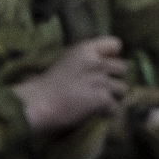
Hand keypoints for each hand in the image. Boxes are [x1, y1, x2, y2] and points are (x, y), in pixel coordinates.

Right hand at [16, 35, 130, 135]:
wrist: (36, 104)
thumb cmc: (45, 85)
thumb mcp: (66, 60)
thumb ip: (87, 60)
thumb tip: (107, 64)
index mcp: (85, 49)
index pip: (115, 43)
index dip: (112, 56)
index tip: (104, 66)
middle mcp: (96, 62)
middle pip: (123, 68)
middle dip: (114, 78)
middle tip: (101, 88)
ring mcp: (101, 81)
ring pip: (123, 89)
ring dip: (114, 97)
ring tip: (98, 103)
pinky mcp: (102, 99)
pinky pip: (116, 107)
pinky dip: (108, 113)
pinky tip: (96, 114)